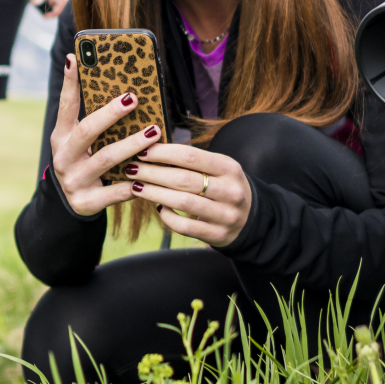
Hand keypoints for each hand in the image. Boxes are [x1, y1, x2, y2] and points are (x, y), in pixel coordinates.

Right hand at [49, 54, 163, 215]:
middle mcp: (63, 157)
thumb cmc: (83, 163)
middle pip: (86, 131)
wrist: (69, 206)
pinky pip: (115, 190)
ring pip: (105, 159)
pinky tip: (151, 174)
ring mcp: (74, 180)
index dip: (69, 82)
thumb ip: (93, 120)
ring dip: (131, 145)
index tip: (76, 58)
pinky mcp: (87, 202)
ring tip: (154, 132)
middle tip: (133, 98)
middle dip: (110, 114)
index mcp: (60, 137)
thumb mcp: (79, 142)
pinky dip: (135, 182)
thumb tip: (116, 87)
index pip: (66, 105)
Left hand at [127, 141, 252, 248]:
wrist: (252, 220)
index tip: (141, 150)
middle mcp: (230, 190)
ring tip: (136, 186)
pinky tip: (158, 208)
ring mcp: (225, 215)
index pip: (191, 156)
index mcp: (229, 168)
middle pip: (184, 179)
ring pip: (182, 202)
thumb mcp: (219, 169)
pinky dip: (168, 217)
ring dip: (154, 193)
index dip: (163, 153)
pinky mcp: (218, 235)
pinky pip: (185, 227)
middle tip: (131, 168)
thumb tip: (152, 148)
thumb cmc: (225, 187)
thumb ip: (193, 161)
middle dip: (153, 173)